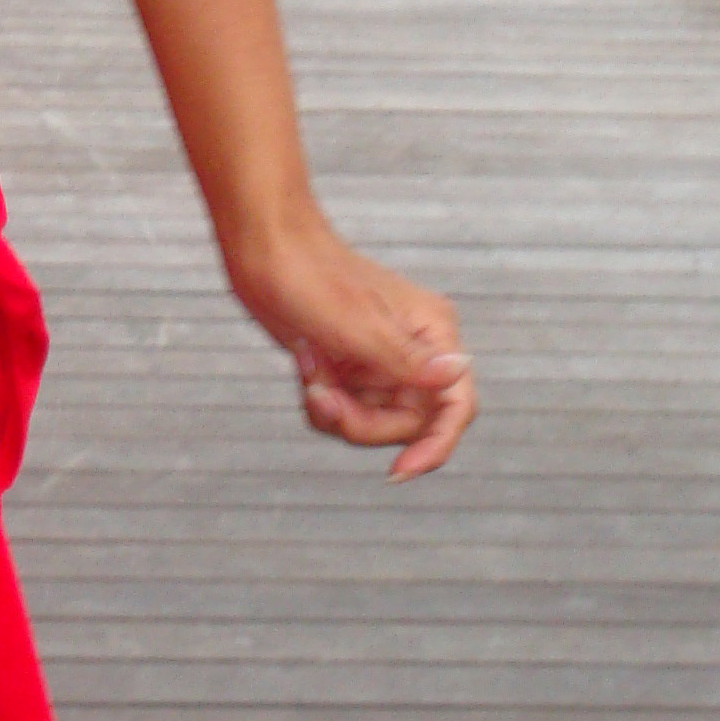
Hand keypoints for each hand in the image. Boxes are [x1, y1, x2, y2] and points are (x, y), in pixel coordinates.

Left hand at [225, 200, 473, 481]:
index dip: (436, 446)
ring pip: (372, 422)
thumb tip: (457, 374)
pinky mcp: (350, 367)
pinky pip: (344, 411)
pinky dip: (320, 400)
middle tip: (322, 397)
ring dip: (335, 410)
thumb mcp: (358, 326)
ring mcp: (380, 361)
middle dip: (361, 422)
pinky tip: (304, 365)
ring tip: (309, 373)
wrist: (262, 247)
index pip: (455, 406)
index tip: (399, 473)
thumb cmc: (309, 274)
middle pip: (407, 425)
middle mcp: (413, 351)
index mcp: (432, 333)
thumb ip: (407, 359)